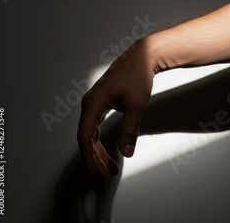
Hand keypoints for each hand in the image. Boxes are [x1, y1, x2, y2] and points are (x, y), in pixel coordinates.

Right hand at [77, 38, 156, 177]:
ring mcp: (95, 102)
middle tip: (106, 173)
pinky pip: (96, 125)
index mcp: (93, 103)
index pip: (85, 136)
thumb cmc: (137, 75)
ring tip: (110, 166)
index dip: (89, 156)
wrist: (143, 57)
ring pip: (92, 132)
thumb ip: (130, 130)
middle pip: (87, 137)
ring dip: (99, 150)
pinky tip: (107, 150)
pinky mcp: (103, 102)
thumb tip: (127, 151)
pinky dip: (101, 139)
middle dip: (95, 157)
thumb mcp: (135, 105)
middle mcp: (90, 103)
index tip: (94, 171)